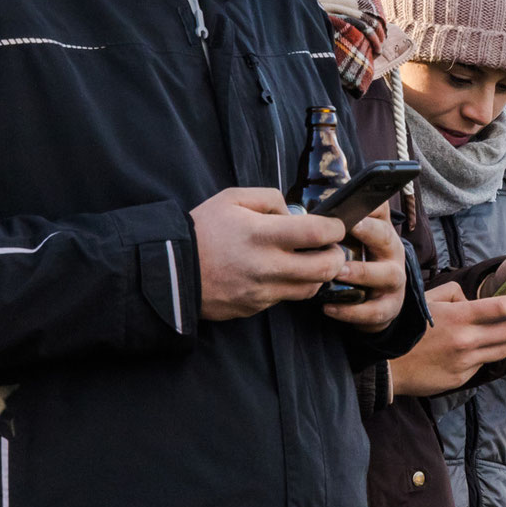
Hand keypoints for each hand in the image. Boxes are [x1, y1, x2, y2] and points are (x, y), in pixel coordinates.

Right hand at [191, 187, 351, 320]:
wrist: (168, 271)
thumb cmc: (202, 230)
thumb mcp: (233, 198)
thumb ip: (270, 199)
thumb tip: (295, 214)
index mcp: (262, 235)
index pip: (318, 233)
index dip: (336, 228)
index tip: (335, 225)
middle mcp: (266, 267)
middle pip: (325, 268)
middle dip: (337, 256)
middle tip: (330, 247)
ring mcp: (261, 292)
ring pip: (311, 289)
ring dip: (317, 274)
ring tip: (307, 260)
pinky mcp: (254, 308)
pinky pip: (285, 299)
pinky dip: (291, 286)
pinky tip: (280, 272)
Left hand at [320, 209, 408, 332]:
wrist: (373, 302)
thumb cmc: (355, 263)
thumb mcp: (351, 242)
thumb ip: (335, 227)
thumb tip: (308, 212)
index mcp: (381, 231)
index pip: (381, 211)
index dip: (369, 206)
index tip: (350, 202)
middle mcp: (392, 253)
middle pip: (387, 237)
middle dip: (369, 232)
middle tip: (347, 228)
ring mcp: (394, 280)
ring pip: (387, 275)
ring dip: (362, 273)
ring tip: (337, 272)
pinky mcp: (389, 307)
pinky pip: (374, 310)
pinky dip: (352, 311)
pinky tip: (329, 307)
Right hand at [388, 282, 505, 395]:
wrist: (388, 365)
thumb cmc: (408, 328)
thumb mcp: (429, 300)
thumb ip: (455, 293)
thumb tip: (472, 297)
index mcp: (459, 317)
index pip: (500, 308)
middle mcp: (466, 340)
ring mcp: (466, 361)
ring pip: (504, 350)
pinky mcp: (462, 378)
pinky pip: (485, 363)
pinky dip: (493, 354)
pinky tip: (498, 348)